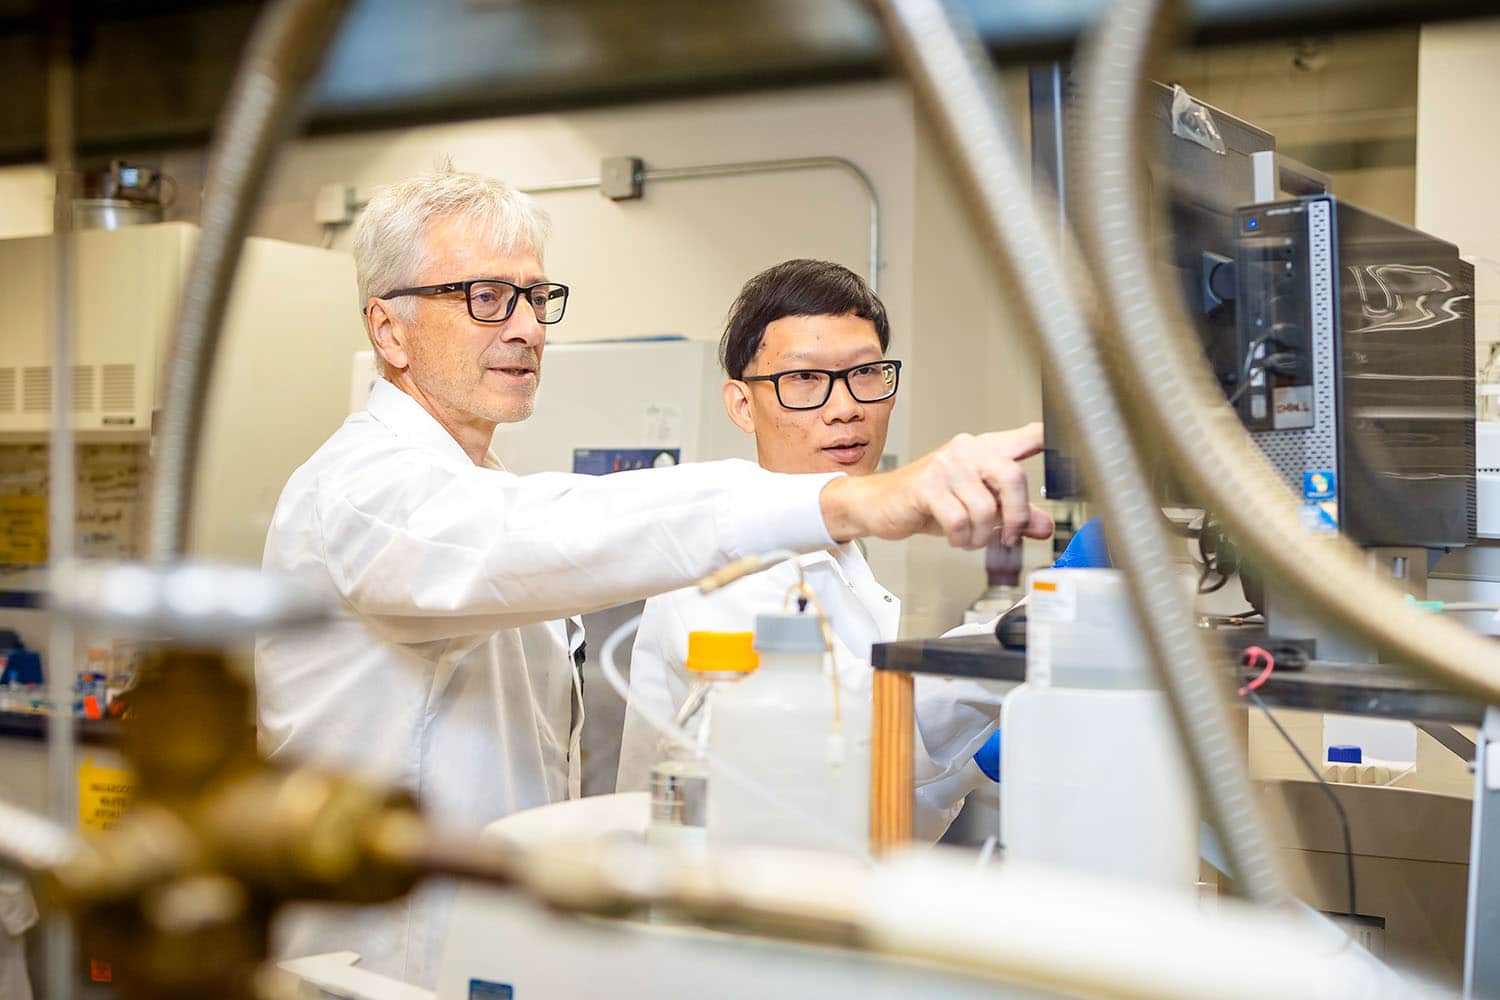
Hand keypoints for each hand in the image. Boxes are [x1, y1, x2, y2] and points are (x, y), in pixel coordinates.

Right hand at [819, 423, 1053, 548]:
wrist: (880, 504)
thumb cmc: (927, 501)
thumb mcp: (976, 507)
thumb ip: (1013, 514)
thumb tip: (1043, 525)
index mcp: (985, 450)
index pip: (1027, 436)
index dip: (1051, 438)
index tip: (1070, 440)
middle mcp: (968, 450)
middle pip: (1013, 478)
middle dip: (1015, 516)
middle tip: (1008, 535)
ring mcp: (947, 466)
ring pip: (985, 508)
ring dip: (980, 535)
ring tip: (969, 537)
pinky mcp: (927, 486)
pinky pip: (960, 520)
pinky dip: (961, 538)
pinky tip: (954, 536)